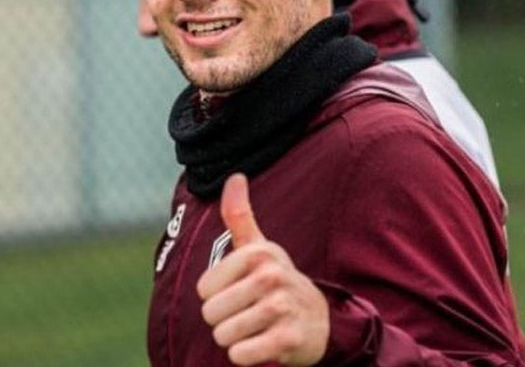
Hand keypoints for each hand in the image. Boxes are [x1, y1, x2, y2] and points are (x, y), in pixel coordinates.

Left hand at [197, 173, 328, 365]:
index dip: (214, 296)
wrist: (320, 321)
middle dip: (222, 321)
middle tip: (245, 314)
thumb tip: (234, 176)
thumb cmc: (277, 281)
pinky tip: (262, 344)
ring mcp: (282, 308)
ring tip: (254, 328)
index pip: (204, 288)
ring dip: (233, 339)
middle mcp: (271, 278)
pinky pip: (241, 355)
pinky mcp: (288, 340)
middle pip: (211, 313)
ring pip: (224, 335)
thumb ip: (239, 215)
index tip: (237, 291)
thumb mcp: (259, 247)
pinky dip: (244, 356)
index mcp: (258, 254)